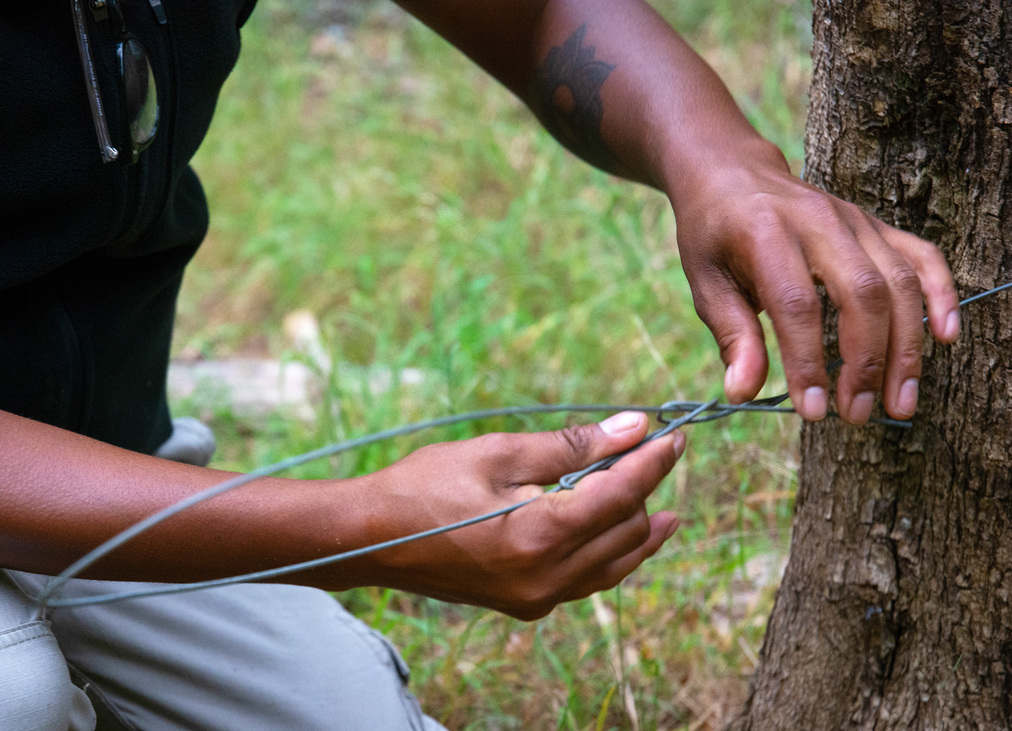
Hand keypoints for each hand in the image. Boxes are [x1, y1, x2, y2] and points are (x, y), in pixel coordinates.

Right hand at [355, 412, 681, 619]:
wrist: (372, 536)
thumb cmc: (425, 485)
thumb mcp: (498, 452)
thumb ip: (570, 444)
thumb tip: (632, 427)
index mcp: (540, 535)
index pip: (621, 494)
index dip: (652, 461)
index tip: (674, 434)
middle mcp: (546, 577)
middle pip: (625, 530)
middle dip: (644, 489)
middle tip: (652, 452)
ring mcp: (537, 597)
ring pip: (614, 563)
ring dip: (637, 528)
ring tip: (662, 504)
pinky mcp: (525, 603)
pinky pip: (588, 580)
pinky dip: (610, 554)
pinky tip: (617, 534)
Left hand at [670, 149, 959, 422]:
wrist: (732, 174)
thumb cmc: (714, 237)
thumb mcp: (705, 282)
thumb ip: (732, 335)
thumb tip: (742, 394)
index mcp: (766, 233)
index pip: (797, 303)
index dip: (808, 361)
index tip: (813, 411)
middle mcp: (818, 221)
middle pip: (862, 293)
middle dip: (866, 361)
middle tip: (858, 414)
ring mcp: (855, 220)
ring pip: (898, 282)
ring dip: (905, 348)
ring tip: (899, 403)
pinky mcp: (876, 226)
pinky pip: (922, 257)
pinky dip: (940, 296)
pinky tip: (944, 339)